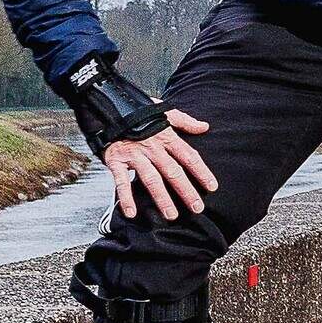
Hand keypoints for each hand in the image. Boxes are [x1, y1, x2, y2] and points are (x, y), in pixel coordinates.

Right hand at [102, 109, 217, 219]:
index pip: (188, 156)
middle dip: (186, 191)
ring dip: (161, 198)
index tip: (212, 187)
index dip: (201, 171)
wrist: (110, 107)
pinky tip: (131, 212)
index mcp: (166, 137)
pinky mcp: (116, 161)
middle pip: (172, 171)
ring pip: (151, 179)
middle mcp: (152, 148)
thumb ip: (186, 121)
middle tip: (197, 208)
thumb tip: (204, 126)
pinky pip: (121, 181)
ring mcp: (134, 155)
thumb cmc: (139, 113)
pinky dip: (125, 197)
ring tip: (171, 215)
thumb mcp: (166, 112)